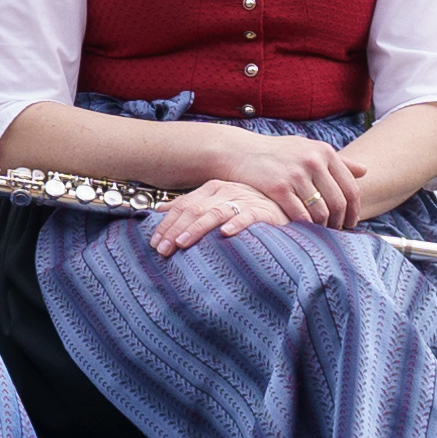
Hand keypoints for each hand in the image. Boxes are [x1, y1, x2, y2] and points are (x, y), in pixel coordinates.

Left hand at [144, 182, 279, 256]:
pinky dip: (236, 224)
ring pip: (215, 213)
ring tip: (182, 243)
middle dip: (175, 230)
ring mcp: (244, 199)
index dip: (167, 224)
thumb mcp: (215, 202)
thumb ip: (190, 205)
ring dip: (197, 229)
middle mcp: (226, 191)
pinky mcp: (263, 210)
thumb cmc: (246, 206)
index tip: (153, 242)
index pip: (184, 205)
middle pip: (195, 210)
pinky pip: (248, 216)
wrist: (283, 205)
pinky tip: (225, 234)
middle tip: (162, 249)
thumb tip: (160, 210)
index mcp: (212, 188)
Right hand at [194, 128, 367, 228]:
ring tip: (321, 234)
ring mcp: (295, 174)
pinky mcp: (278, 187)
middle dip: (341, 222)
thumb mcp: (308, 149)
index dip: (354, 210)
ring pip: (321, 211)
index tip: (351, 223)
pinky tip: (303, 231)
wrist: (239, 151)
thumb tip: (365, 170)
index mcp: (324, 152)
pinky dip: (304, 227)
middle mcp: (313, 161)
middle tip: (337, 233)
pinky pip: (300, 215)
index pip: (350, 187)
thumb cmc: (276, 153)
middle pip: (339, 202)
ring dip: (323, 227)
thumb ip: (337, 160)